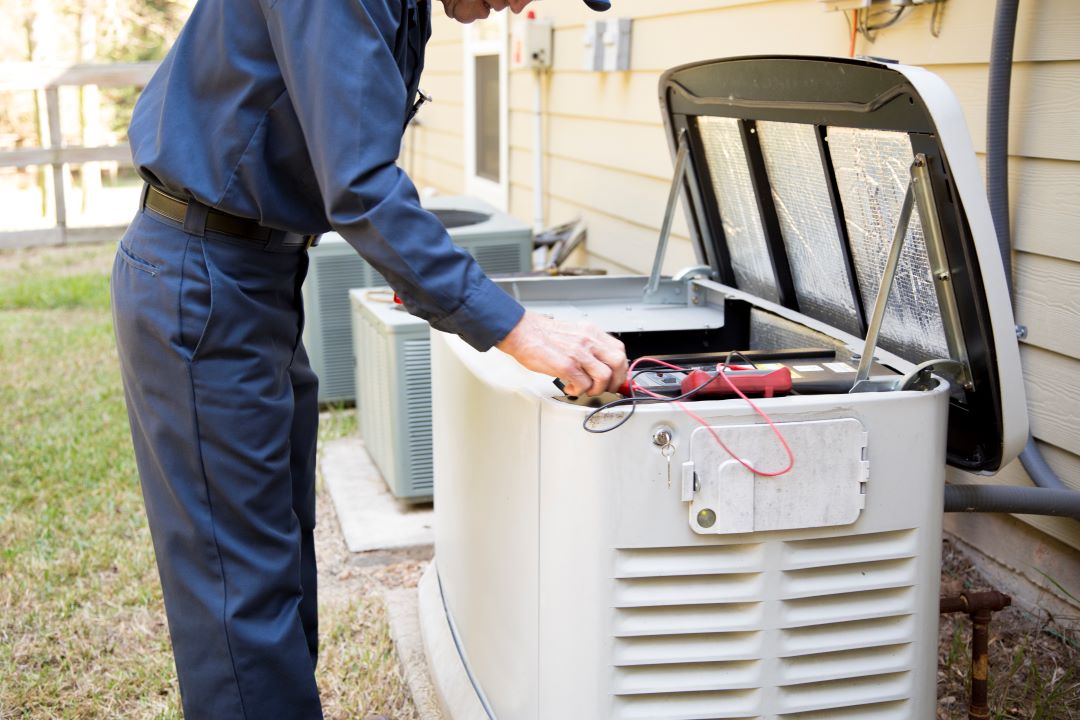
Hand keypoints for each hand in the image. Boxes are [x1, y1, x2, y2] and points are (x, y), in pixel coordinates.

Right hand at [495, 311, 627, 396]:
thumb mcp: (573, 333)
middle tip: (605, 387)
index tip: (615, 377)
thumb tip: (598, 362)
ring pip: (603, 377)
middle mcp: (587, 341)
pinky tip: (570, 388)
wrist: (522, 332)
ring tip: (585, 389)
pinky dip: (579, 391)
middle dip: (614, 381)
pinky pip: (583, 385)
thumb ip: (588, 345)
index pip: (619, 350)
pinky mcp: (566, 365)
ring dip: (596, 389)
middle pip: (617, 363)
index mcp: (591, 332)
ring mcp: (578, 353)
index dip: (620, 368)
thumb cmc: (542, 334)